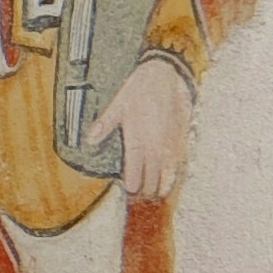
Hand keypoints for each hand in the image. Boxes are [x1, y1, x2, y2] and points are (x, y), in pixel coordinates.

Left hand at [105, 52, 194, 201]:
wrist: (166, 75)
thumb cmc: (139, 89)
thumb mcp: (118, 104)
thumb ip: (105, 124)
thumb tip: (90, 139)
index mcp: (138, 136)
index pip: (135, 166)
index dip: (133, 180)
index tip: (130, 190)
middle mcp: (156, 143)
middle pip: (153, 173)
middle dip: (148, 186)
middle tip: (143, 197)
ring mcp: (171, 141)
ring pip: (169, 170)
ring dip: (163, 182)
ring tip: (159, 193)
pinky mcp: (182, 136)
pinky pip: (180, 159)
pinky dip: (176, 171)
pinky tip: (174, 176)